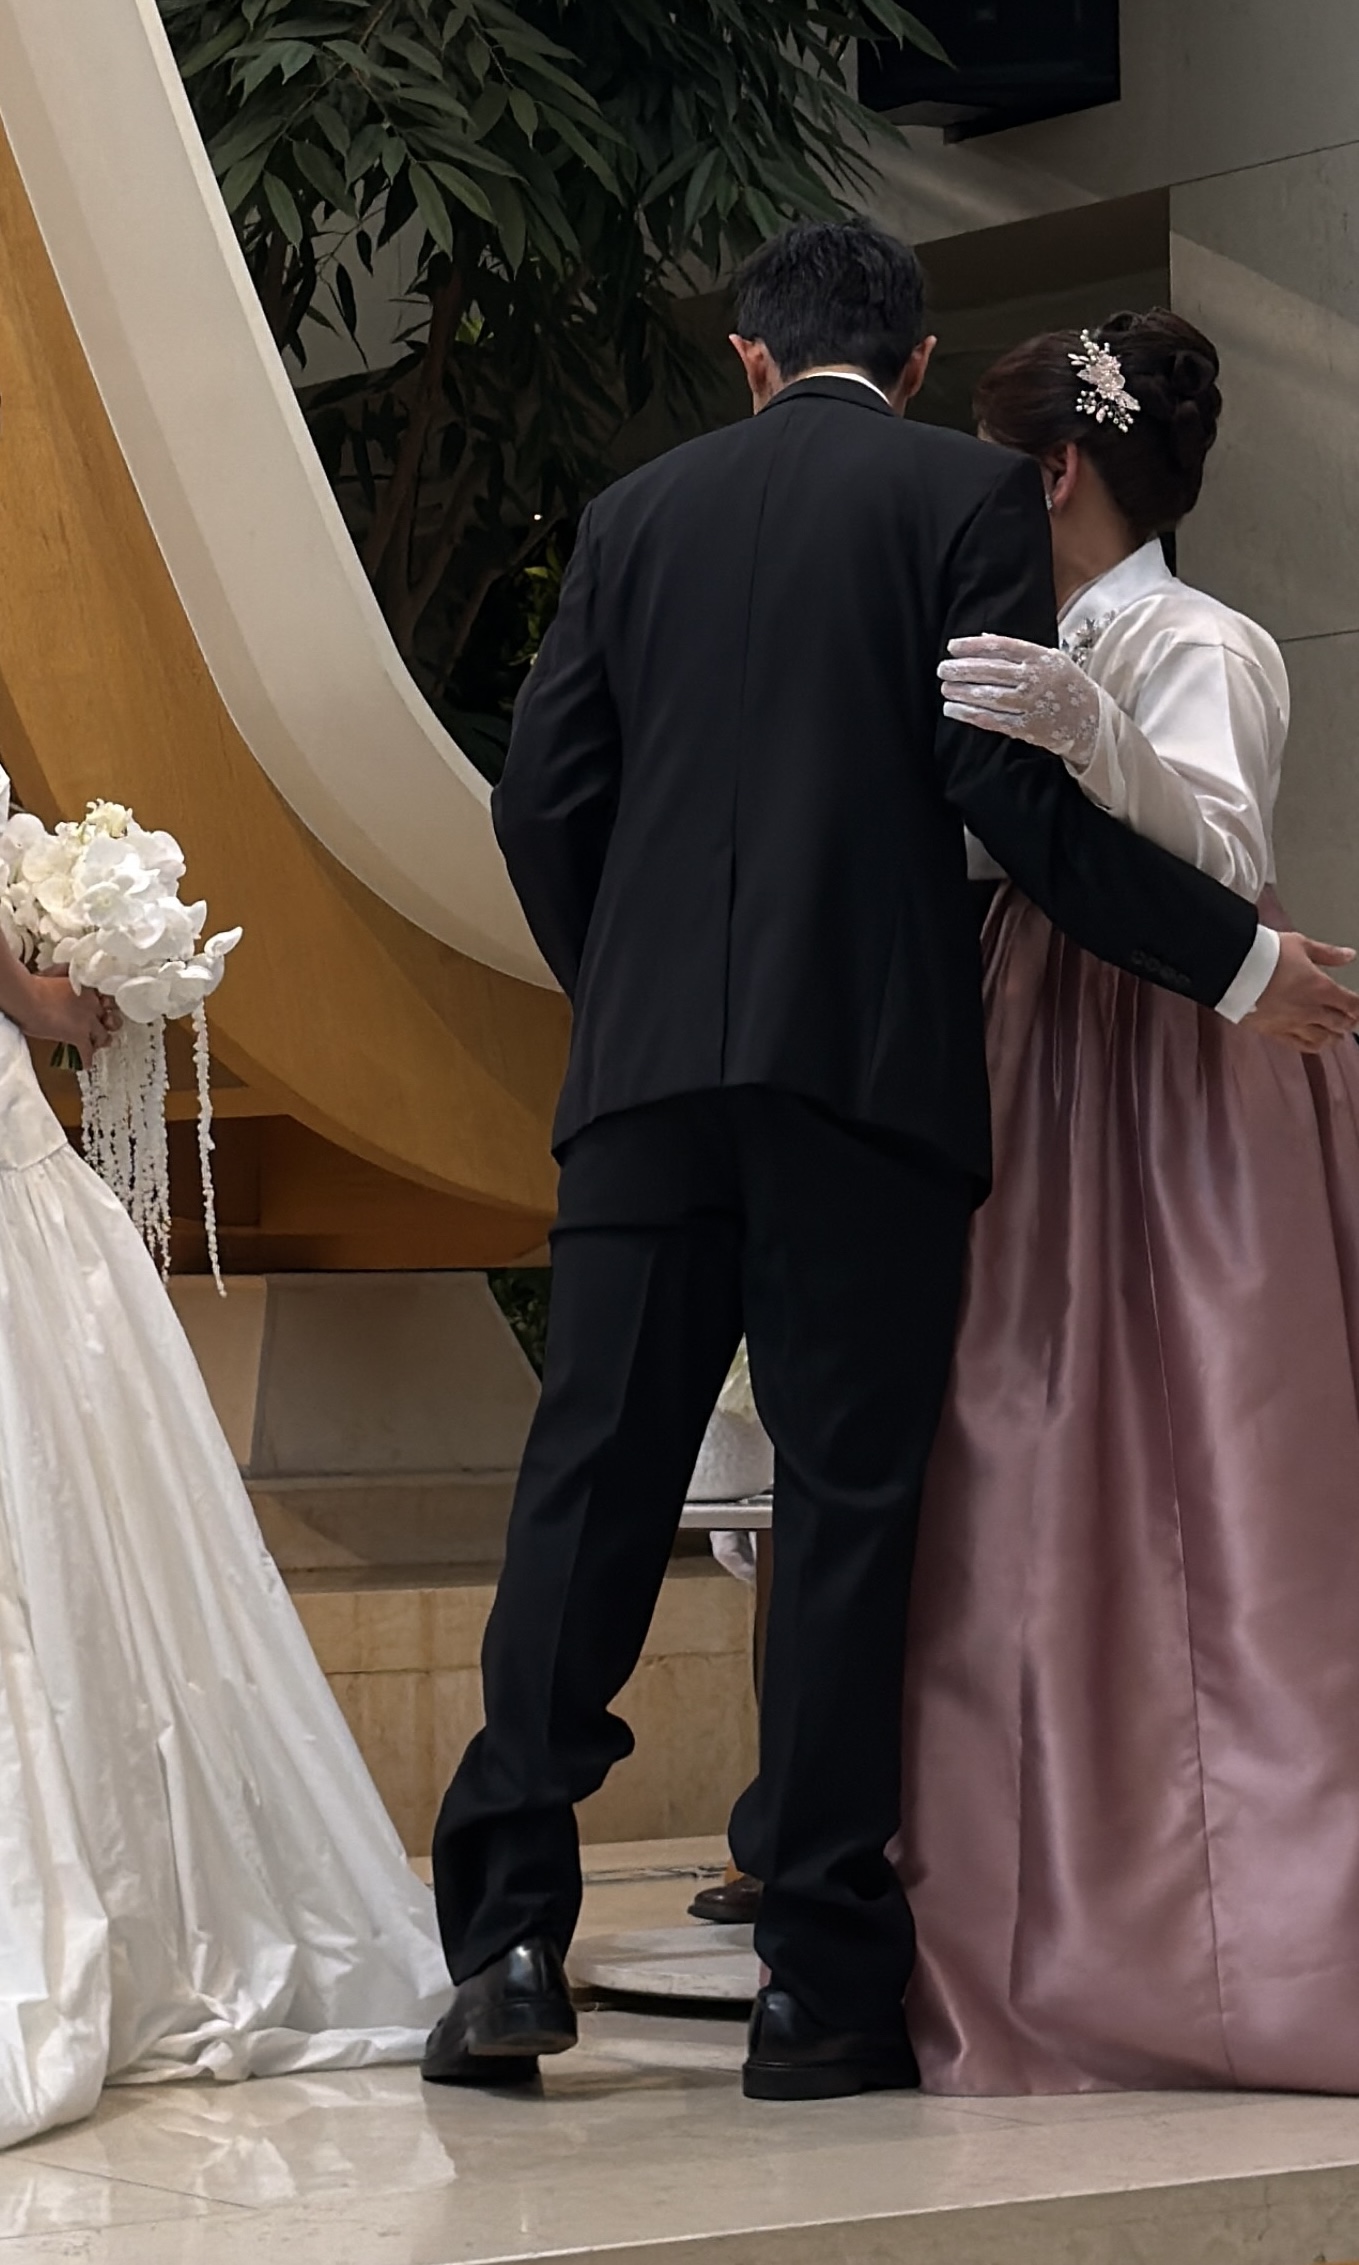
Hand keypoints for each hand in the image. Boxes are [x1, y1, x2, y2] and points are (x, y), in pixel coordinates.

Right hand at [21, 973, 119, 1068]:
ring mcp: (88, 1022)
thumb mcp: (58, 973)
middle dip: (107, 1023)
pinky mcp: (79, 1036)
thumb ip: (68, 975)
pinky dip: (87, 1059)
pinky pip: (87, 1052)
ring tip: (98, 1043)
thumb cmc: (37, 985)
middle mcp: (93, 1005)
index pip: (107, 999)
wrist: (28, 998)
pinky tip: (86, 1064)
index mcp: (89, 988)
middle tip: (104, 1026)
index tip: (102, 1008)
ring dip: (101, 1041)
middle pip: (109, 1018)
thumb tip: (66, 971)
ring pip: (103, 1036)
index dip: (104, 1005)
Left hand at [939, 634, 1101, 762]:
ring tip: (945, 688)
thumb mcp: (1050, 658)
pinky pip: (992, 720)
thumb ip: (1018, 650)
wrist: (1091, 719)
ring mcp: (1030, 705)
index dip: (973, 646)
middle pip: (990, 671)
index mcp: (1040, 658)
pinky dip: (970, 714)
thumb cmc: (1065, 684)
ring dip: (962, 692)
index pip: (1001, 646)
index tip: (952, 646)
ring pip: (988, 696)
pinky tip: (954, 709)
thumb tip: (983, 639)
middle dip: (962, 669)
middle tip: (943, 669)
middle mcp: (1035, 680)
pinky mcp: (1026, 727)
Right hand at [1247, 933, 1358, 1051]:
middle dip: (1348, 1022)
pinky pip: (1299, 1045)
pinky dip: (1312, 1046)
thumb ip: (1327, 953)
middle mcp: (1310, 1010)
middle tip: (1350, 1020)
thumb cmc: (1265, 954)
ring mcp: (1292, 1024)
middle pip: (1340, 1024)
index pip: (1352, 1005)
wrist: (1233, 970)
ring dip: (1333, 1037)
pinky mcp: (1274, 1032)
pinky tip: (1314, 1044)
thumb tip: (1349, 955)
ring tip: (1336, 1035)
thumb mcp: (1300, 944)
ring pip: (1322, 1039)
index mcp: (1321, 988)